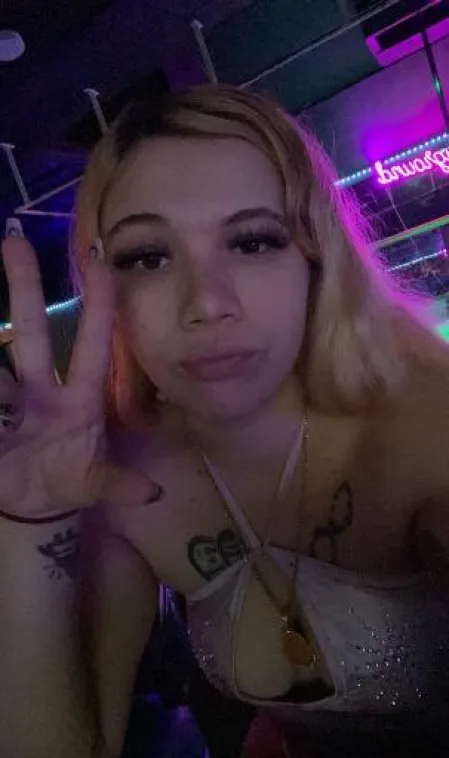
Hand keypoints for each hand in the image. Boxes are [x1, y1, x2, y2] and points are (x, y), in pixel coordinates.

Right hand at [0, 232, 161, 517]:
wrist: (33, 504)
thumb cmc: (68, 481)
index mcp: (77, 400)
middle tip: (13, 239)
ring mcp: (11, 400)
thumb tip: (152, 493)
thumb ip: (118, 485)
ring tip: (2, 314)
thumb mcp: (94, 484)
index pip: (90, 346)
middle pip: (31, 333)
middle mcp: (43, 389)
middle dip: (25, 287)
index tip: (100, 260)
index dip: (98, 307)